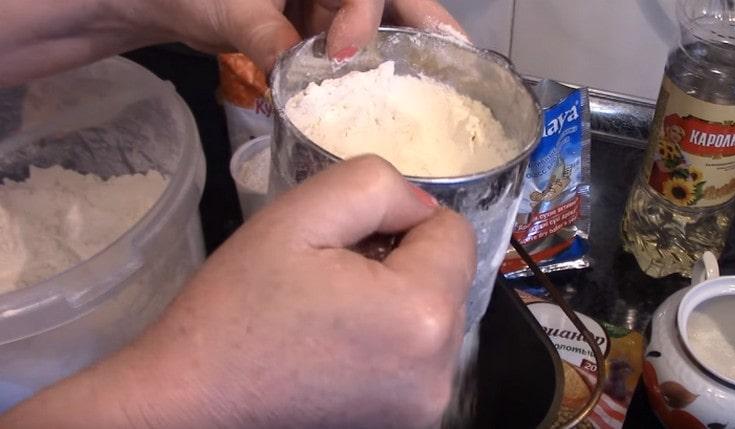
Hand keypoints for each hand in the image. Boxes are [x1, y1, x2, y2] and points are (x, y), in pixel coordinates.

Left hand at [1, 0, 463, 86]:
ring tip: (430, 84)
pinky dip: (361, 68)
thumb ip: (263, 32)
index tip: (343, 51)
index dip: (365, 9)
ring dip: (396, 51)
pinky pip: (349, 44)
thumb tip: (293, 74)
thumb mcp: (227, 6)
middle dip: (421, 20)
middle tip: (454, 54)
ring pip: (374, 21)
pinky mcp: (315, 23)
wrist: (156, 0)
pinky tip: (376, 92)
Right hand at [1, 156, 475, 428]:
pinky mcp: (408, 423)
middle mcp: (441, 370)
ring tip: (329, 309)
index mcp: (423, 314)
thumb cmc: (236, 306)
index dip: (400, 220)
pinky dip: (389, 338)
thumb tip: (421, 205)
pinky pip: (418, 354)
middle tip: (330, 273)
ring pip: (434, 313)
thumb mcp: (299, 215)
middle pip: (447, 276)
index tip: (347, 239)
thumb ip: (375, 185)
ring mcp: (426, 405)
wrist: (191, 401)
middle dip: (399, 260)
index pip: (454, 232)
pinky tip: (336, 341)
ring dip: (395, 298)